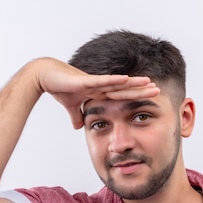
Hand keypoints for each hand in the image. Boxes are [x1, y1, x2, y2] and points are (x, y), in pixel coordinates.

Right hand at [30, 57, 159, 128]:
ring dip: (133, 83)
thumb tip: (78, 126)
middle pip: (125, 89)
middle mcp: (99, 86)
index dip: (135, 97)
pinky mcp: (85, 81)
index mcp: (98, 92)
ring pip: (118, 83)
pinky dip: (115, 81)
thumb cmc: (57, 87)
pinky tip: (128, 79)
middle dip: (141, 90)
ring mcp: (94, 82)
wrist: (44, 76)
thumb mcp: (70, 106)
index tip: (149, 99)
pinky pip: (103, 81)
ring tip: (150, 83)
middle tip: (158, 90)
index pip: (121, 96)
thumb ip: (76, 115)